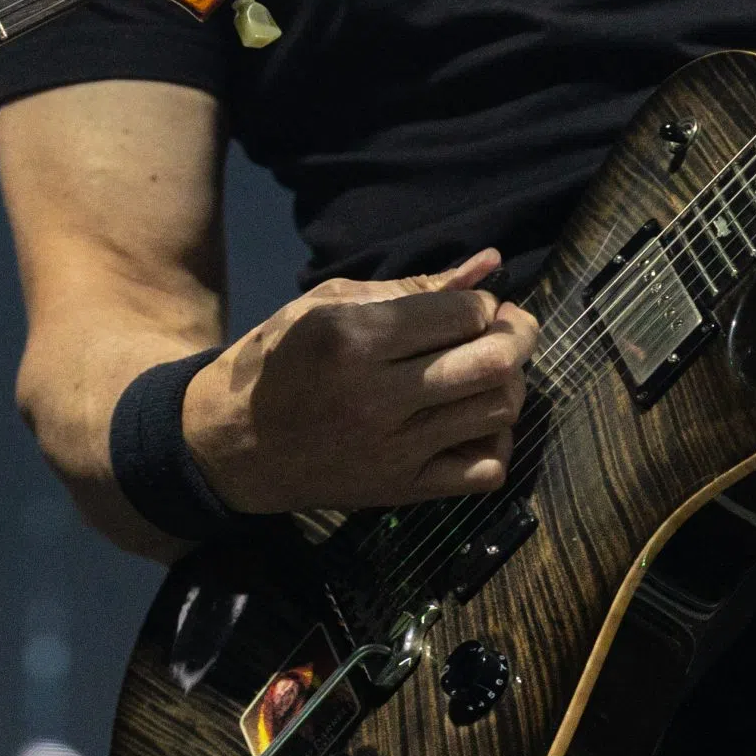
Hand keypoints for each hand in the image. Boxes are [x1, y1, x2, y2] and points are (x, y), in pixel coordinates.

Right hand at [184, 253, 531, 514]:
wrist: (235, 445)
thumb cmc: (279, 362)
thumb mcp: (327, 304)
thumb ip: (412, 286)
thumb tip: (488, 266)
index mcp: (354, 338)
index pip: (464, 315)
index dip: (486, 305)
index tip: (477, 307)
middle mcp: (378, 395)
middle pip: (495, 364)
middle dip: (520, 337)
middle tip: (509, 330)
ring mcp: (395, 450)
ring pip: (499, 413)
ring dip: (510, 385)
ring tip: (488, 372)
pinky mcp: (404, 490)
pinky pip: (486, 471)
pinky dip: (497, 441)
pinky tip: (475, 422)